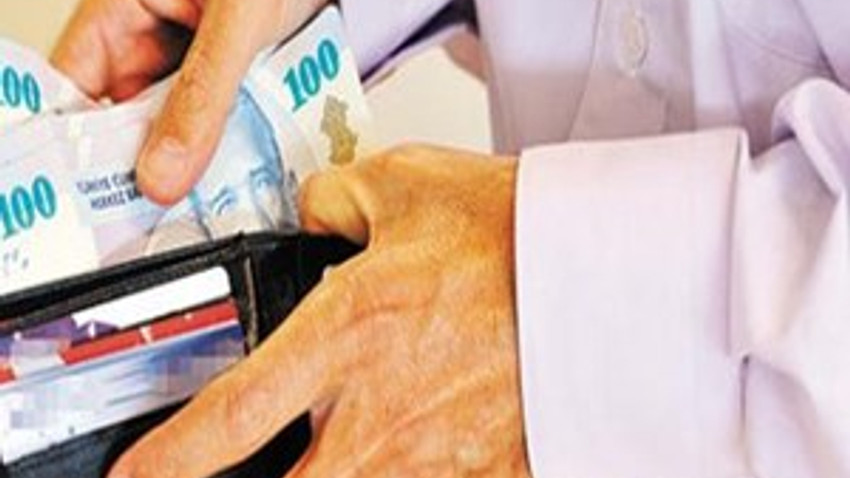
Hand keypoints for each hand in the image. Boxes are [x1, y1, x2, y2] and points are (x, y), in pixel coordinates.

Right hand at [51, 0, 324, 204]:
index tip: (98, 202)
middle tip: (165, 213)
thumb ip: (201, 97)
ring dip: (195, 159)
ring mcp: (191, 58)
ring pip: (176, 127)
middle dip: (148, 166)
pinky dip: (231, 143)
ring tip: (209, 199)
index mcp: (120, 9)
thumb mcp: (236, 25)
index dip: (77, 147)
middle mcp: (149, 36)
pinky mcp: (231, 74)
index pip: (73, 87)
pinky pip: (218, 119)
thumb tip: (161, 175)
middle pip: (126, 119)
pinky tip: (245, 170)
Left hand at [107, 145, 529, 477]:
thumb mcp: (407, 184)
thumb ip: (333, 200)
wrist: (610, 280)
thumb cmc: (517, 236)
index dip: (167, 461)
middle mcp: (377, 416)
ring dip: (336, 471)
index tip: (137, 475)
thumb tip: (310, 215)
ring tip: (347, 441)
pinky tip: (416, 438)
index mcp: (345, 337)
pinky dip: (407, 467)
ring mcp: (432, 460)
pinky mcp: (482, 476)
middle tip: (249, 465)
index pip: (226, 421)